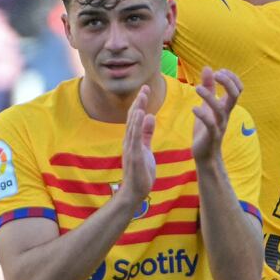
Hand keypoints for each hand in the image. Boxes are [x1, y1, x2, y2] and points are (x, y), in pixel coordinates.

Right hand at [117, 85, 157, 207]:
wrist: (134, 193)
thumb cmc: (140, 173)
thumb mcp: (146, 150)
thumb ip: (147, 134)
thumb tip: (150, 116)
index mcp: (133, 139)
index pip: (136, 118)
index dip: (140, 103)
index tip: (146, 90)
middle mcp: (129, 141)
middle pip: (133, 117)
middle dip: (139, 102)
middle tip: (145, 87)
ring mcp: (130, 148)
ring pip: (132, 125)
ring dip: (137, 109)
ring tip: (142, 96)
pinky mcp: (133, 155)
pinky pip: (135, 137)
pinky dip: (137, 124)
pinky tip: (140, 114)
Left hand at [192, 67, 242, 164]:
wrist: (205, 154)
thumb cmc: (206, 128)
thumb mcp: (207, 105)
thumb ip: (208, 88)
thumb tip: (208, 68)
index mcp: (226, 107)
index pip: (238, 89)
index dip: (232, 78)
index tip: (219, 71)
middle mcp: (225, 115)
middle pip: (235, 95)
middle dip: (228, 82)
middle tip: (216, 74)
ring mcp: (219, 125)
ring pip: (220, 109)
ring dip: (210, 97)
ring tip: (197, 88)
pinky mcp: (211, 135)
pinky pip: (210, 124)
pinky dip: (202, 115)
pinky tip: (194, 108)